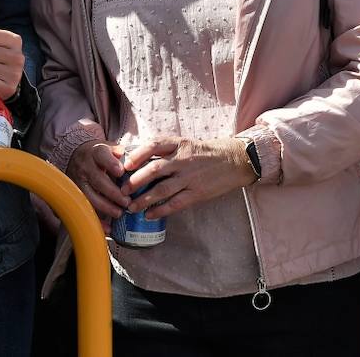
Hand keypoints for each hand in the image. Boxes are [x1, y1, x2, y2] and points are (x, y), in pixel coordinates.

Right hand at [66, 140, 128, 227]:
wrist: (78, 155)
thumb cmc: (102, 154)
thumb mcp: (111, 147)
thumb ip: (123, 152)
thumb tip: (133, 157)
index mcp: (96, 152)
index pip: (102, 155)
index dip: (111, 163)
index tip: (121, 171)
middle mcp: (85, 167)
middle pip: (98, 180)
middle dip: (113, 192)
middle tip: (126, 201)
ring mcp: (78, 181)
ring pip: (89, 196)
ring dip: (105, 206)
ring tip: (119, 213)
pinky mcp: (75, 195)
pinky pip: (84, 208)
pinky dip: (96, 220)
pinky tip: (107, 227)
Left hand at [119, 137, 254, 219]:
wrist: (236, 160)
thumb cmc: (208, 153)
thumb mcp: (188, 145)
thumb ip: (167, 152)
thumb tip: (138, 163)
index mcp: (181, 144)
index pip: (154, 145)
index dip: (137, 155)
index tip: (125, 165)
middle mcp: (184, 159)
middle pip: (155, 169)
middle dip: (136, 181)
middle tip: (122, 191)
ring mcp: (191, 177)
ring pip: (162, 189)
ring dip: (144, 199)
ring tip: (131, 207)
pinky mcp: (198, 192)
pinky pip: (175, 203)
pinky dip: (160, 210)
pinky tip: (149, 215)